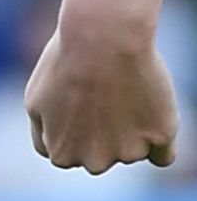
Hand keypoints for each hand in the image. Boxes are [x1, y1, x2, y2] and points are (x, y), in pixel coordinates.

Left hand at [25, 21, 178, 172]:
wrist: (103, 38)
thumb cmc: (66, 63)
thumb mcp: (35, 101)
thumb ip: (45, 134)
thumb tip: (54, 152)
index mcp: (61, 155)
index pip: (70, 151)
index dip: (74, 123)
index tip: (78, 99)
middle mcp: (94, 163)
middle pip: (102, 154)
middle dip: (101, 131)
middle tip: (102, 94)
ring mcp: (129, 152)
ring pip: (133, 150)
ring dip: (131, 130)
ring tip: (123, 91)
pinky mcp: (161, 137)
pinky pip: (164, 156)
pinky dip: (160, 141)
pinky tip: (151, 115)